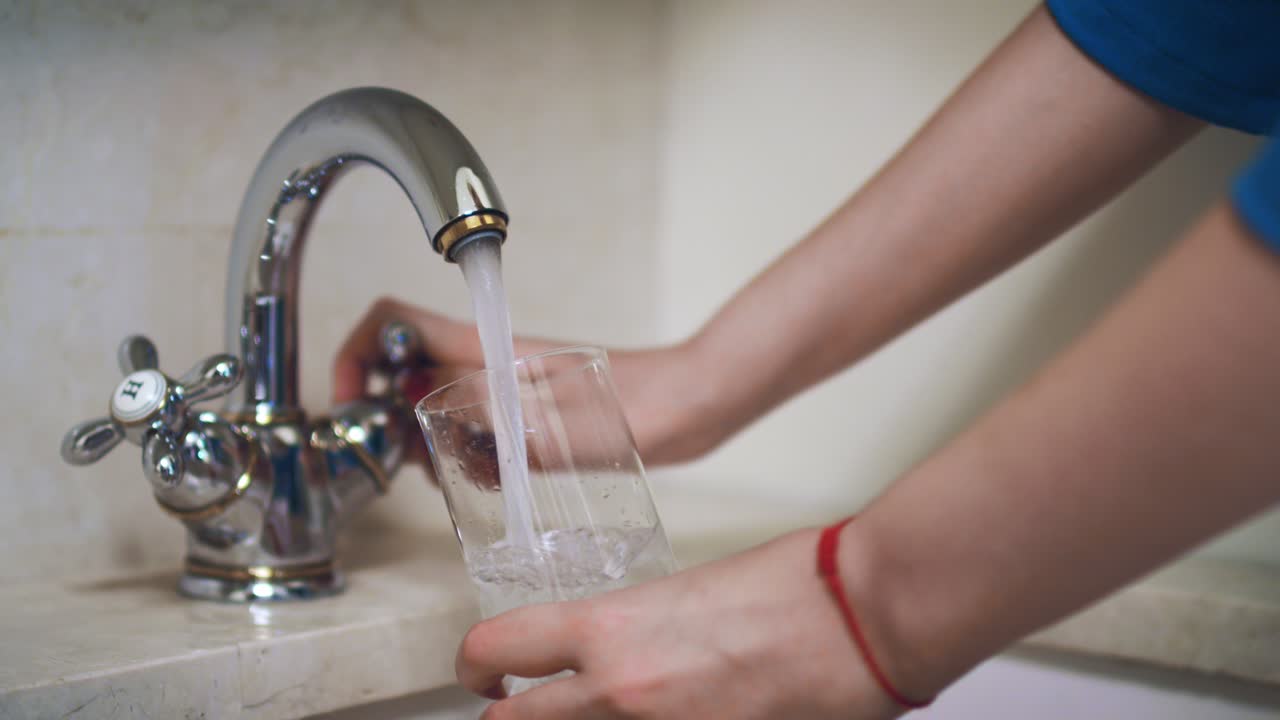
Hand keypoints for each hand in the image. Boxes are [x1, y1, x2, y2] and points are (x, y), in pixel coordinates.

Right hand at [334, 297, 719, 467]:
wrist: (693, 406)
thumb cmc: (641, 404)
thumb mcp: (556, 420)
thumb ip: (489, 414)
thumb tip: (420, 406)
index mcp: (488, 348)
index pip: (394, 322)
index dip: (356, 352)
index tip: (350, 401)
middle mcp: (488, 361)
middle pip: (402, 367)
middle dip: (386, 411)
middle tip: (404, 457)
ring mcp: (506, 385)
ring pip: (434, 401)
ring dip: (426, 438)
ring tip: (449, 474)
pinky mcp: (526, 411)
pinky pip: (472, 426)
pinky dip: (464, 453)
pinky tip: (487, 479)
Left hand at [456, 529, 903, 719]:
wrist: (865, 618)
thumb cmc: (795, 586)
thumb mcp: (688, 591)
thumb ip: (634, 628)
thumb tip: (612, 652)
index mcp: (612, 625)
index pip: (500, 647)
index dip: (473, 663)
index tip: (480, 670)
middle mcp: (620, 690)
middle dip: (506, 717)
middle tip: (513, 709)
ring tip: (589, 715)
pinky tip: (664, 719)